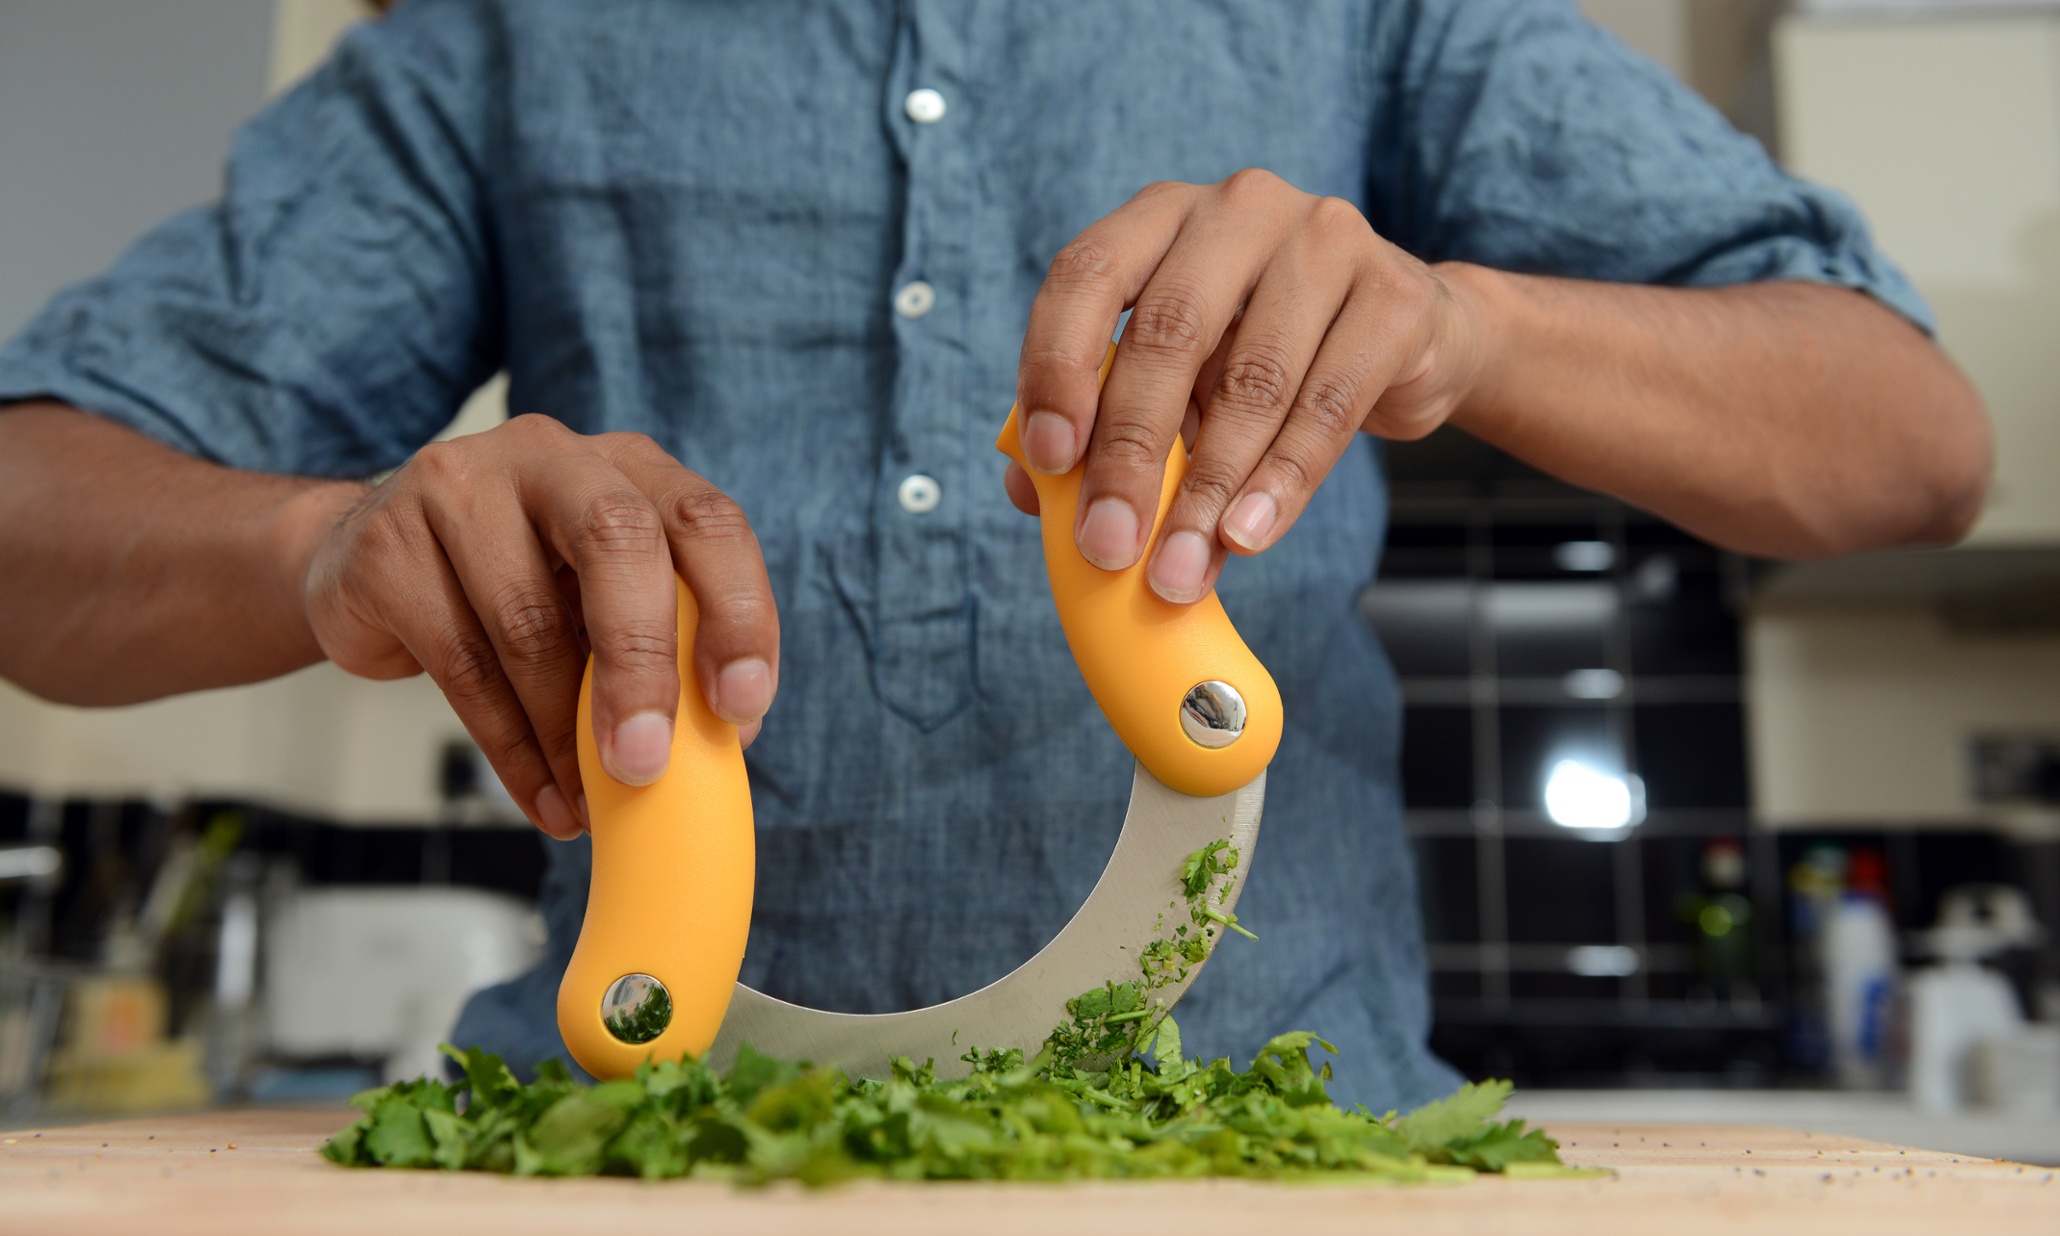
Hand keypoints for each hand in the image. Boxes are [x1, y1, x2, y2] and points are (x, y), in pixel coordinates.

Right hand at [303, 416, 778, 838]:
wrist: (365, 560)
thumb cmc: (516, 582)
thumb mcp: (600, 592)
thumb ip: (665, 638)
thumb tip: (722, 739)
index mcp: (626, 464)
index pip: (705, 520)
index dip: (737, 611)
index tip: (742, 705)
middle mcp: (549, 457)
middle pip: (616, 540)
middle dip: (643, 663)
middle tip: (647, 761)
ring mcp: (459, 488)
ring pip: (530, 623)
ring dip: (568, 734)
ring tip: (591, 799)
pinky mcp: (389, 547)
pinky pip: (463, 666)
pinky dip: (513, 749)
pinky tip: (544, 795)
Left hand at [1007, 169, 1486, 602]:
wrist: (1410, 339)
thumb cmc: (1264, 356)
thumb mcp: (1179, 375)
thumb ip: (1104, 419)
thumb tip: (1032, 490)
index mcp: (1160, 217)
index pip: (1086, 274)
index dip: (1057, 366)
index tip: (1049, 459)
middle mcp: (1238, 210)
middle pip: (1168, 331)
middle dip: (1129, 453)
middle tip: (1108, 545)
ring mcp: (1323, 241)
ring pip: (1251, 379)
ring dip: (1208, 489)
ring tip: (1179, 568)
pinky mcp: (1393, 296)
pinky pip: (1328, 406)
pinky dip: (1281, 484)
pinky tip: (1247, 536)